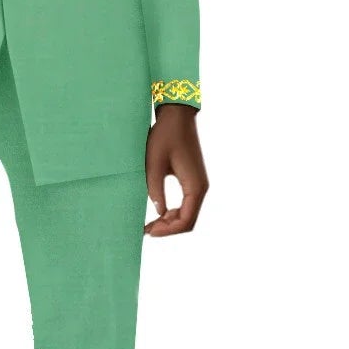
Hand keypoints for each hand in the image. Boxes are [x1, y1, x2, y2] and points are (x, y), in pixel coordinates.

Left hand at [145, 104, 207, 235]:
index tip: (149, 231)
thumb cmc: (165, 136)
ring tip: (150, 223)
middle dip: (169, 229)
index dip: (168, 231)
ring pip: (188, 214)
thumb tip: (158, 212)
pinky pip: (187, 204)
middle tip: (146, 230)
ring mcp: (198, 184)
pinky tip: (160, 212)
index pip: (186, 220)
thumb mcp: (153, 163)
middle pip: (189, 221)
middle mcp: (201, 188)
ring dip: (171, 222)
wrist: (177, 116)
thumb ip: (155, 189)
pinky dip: (174, 212)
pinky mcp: (193, 180)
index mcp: (195, 185)